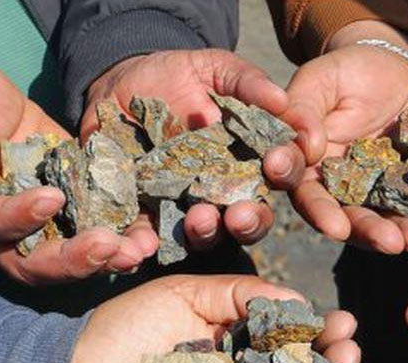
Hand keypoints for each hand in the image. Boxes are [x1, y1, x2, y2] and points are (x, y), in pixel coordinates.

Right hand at [0, 57, 148, 283]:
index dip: (15, 218)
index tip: (49, 198)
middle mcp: (1, 223)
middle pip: (32, 262)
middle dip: (71, 261)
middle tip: (107, 246)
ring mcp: (39, 220)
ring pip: (69, 257)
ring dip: (106, 259)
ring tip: (139, 249)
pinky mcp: (71, 204)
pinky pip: (97, 229)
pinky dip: (123, 235)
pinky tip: (150, 232)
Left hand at [84, 50, 306, 248]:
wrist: (121, 84)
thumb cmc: (180, 76)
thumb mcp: (217, 70)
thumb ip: (249, 83)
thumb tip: (282, 102)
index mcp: (253, 161)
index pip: (282, 173)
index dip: (286, 170)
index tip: (277, 162)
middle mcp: (227, 193)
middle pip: (251, 219)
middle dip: (250, 220)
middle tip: (241, 215)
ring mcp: (187, 208)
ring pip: (207, 235)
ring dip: (206, 234)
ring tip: (197, 220)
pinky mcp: (146, 214)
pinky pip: (149, 239)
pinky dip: (145, 247)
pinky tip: (142, 246)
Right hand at [283, 21, 407, 254]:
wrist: (397, 71)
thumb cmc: (348, 73)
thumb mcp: (321, 80)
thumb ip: (304, 109)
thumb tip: (306, 146)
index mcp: (312, 171)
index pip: (310, 196)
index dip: (320, 212)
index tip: (335, 226)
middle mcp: (344, 193)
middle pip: (353, 221)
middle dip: (371, 233)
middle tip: (390, 243)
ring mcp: (382, 196)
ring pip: (389, 222)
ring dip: (406, 234)